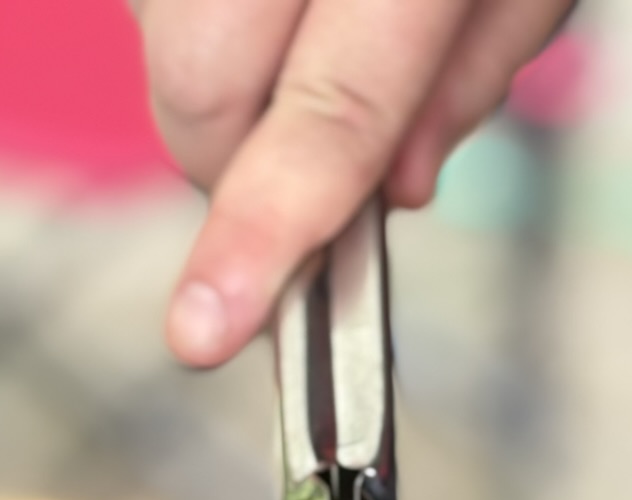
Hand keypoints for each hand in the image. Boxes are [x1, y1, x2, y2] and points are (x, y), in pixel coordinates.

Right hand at [133, 0, 573, 366]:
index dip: (263, 231)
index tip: (205, 335)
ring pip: (159, 36)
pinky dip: (205, 9)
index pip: (328, 110)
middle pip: (195, 89)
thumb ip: (472, 76)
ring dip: (223, 63)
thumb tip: (394, 192)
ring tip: (316, 1)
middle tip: (305, 153)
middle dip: (234, 162)